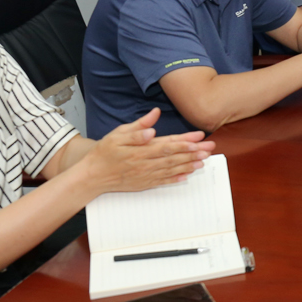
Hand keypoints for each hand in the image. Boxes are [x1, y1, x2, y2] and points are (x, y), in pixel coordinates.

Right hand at [83, 108, 214, 194]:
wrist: (92, 176)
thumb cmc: (104, 153)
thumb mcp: (117, 134)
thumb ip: (138, 127)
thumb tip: (154, 118)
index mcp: (140, 149)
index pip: (167, 144)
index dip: (185, 141)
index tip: (199, 137)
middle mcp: (145, 163)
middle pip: (173, 157)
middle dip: (193, 152)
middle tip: (209, 149)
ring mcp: (146, 175)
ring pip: (171, 169)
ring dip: (189, 165)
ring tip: (204, 161)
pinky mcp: (144, 183)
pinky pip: (163, 181)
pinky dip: (176, 178)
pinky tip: (187, 175)